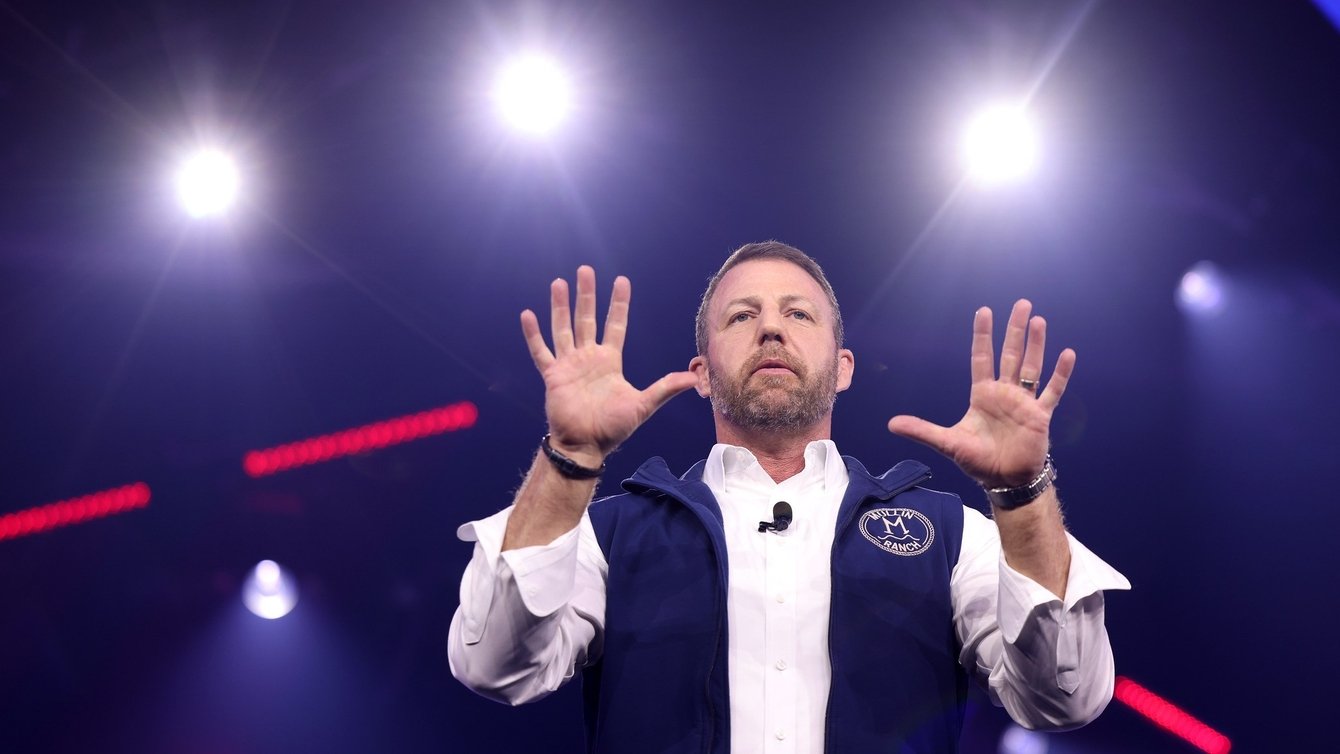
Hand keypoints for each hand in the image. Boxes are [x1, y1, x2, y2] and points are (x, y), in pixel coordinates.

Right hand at [521, 266, 696, 465]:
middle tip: (585, 270)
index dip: (618, 303)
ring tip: (558, 283)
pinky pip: (541, 351)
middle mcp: (588, 358)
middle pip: (586, 319)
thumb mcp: (643, 405)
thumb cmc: (613, 428)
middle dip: (586, 295)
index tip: (621, 281)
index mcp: (609, 361)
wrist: (585, 446)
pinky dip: (533, 334)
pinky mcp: (552, 376)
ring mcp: (569, 365)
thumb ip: (666, 388)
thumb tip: (695, 379)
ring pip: (563, 328)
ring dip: (560, 306)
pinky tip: (528, 314)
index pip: (615, 325)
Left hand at [887, 299, 1074, 487]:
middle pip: (1010, 355)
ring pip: (1031, 367)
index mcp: (982, 395)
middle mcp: (1004, 394)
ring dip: (1036, 344)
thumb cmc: (978, 461)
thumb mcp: (948, 443)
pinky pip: (1052, 391)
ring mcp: (1024, 403)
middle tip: (1021, 303)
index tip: (984, 311)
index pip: (982, 358)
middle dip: (1015, 330)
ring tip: (1039, 320)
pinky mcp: (1040, 416)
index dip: (983, 335)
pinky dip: (1061, 374)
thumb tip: (891, 424)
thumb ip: (922, 430)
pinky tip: (1068, 354)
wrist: (1005, 481)